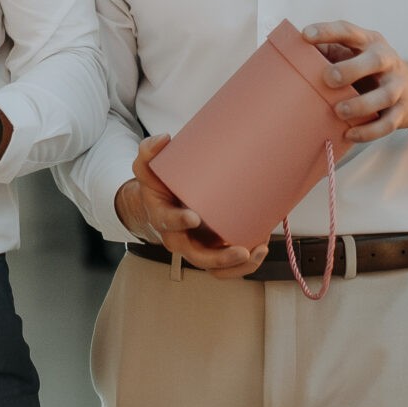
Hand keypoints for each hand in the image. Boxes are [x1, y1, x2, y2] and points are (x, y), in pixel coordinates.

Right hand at [115, 133, 266, 276]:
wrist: (160, 205)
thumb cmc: (157, 186)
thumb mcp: (147, 167)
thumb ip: (149, 151)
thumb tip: (165, 138)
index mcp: (162, 218)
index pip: (168, 223)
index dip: (179, 222)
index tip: (193, 216)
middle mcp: (180, 239)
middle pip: (198, 257)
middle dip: (220, 258)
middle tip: (241, 250)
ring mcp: (198, 247)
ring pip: (216, 268)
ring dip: (239, 266)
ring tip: (258, 250)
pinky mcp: (213, 249)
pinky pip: (228, 266)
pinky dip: (245, 264)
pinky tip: (261, 248)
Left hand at [299, 20, 407, 143]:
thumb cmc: (368, 70)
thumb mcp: (353, 54)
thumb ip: (328, 54)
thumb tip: (292, 56)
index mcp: (369, 42)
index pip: (349, 31)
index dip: (327, 31)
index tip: (305, 35)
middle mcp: (387, 60)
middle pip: (375, 60)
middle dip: (351, 69)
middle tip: (328, 78)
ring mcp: (397, 86)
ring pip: (384, 96)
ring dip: (360, 105)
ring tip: (338, 111)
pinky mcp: (401, 111)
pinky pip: (387, 124)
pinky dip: (368, 131)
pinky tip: (349, 134)